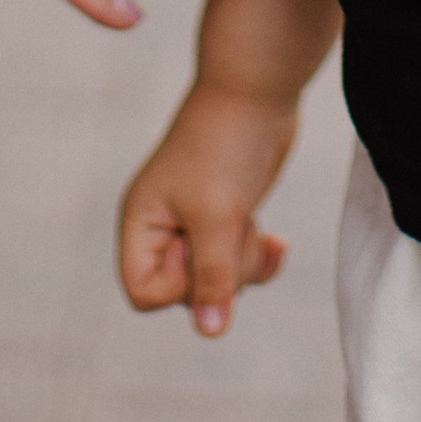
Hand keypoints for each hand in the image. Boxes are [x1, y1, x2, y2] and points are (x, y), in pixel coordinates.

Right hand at [119, 82, 298, 335]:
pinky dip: (258, 257)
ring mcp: (195, 221)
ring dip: (244, 264)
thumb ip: (213, 277)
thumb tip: (211, 332)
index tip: (202, 248)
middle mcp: (162, 225)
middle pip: (185, 291)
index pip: (144, 291)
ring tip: (255, 227)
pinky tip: (278, 242)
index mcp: (142, 221)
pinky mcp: (226, 216)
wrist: (260, 89)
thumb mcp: (219, 217)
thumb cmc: (227, 145)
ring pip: (217, 281)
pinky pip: (238, 262)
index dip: (179, 286)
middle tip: (237, 231)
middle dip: (221, 272)